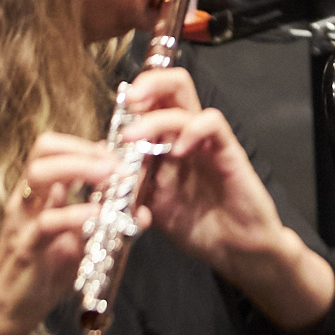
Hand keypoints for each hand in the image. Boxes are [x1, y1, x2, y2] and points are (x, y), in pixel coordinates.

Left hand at [122, 67, 334, 330]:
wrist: (235, 250)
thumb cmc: (197, 226)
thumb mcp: (151, 206)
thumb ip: (128, 182)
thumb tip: (99, 156)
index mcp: (168, 144)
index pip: (153, 102)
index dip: (132, 99)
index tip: (114, 111)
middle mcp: (187, 136)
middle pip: (173, 87)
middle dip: (148, 84)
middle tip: (129, 100)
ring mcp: (207, 143)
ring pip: (186, 103)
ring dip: (154, 117)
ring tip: (133, 137)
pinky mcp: (228, 152)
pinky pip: (213, 124)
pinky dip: (192, 129)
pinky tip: (177, 152)